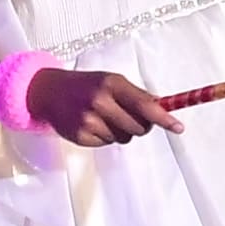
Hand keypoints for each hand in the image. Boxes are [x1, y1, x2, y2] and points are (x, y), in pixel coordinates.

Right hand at [37, 68, 169, 149]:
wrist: (47, 92)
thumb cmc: (85, 85)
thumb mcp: (110, 81)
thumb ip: (136, 95)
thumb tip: (163, 109)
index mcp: (111, 84)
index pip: (145, 105)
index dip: (164, 118)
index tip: (178, 127)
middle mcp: (99, 101)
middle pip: (139, 127)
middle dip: (139, 125)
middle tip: (127, 116)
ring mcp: (88, 120)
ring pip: (124, 138)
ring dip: (120, 132)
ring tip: (103, 118)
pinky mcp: (80, 136)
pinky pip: (107, 144)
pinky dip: (104, 137)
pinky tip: (92, 125)